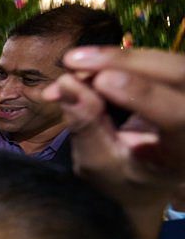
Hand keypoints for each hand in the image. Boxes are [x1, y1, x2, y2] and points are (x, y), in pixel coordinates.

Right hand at [44, 47, 184, 238]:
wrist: (151, 176)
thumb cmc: (126, 179)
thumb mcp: (100, 165)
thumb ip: (86, 129)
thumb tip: (65, 86)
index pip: (177, 116)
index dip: (142, 95)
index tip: (102, 81)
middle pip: (176, 73)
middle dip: (123, 62)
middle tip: (72, 62)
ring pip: (163, 60)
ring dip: (114, 59)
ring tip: (71, 66)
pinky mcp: (179, 79)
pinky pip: (152, 59)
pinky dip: (115, 60)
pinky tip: (85, 67)